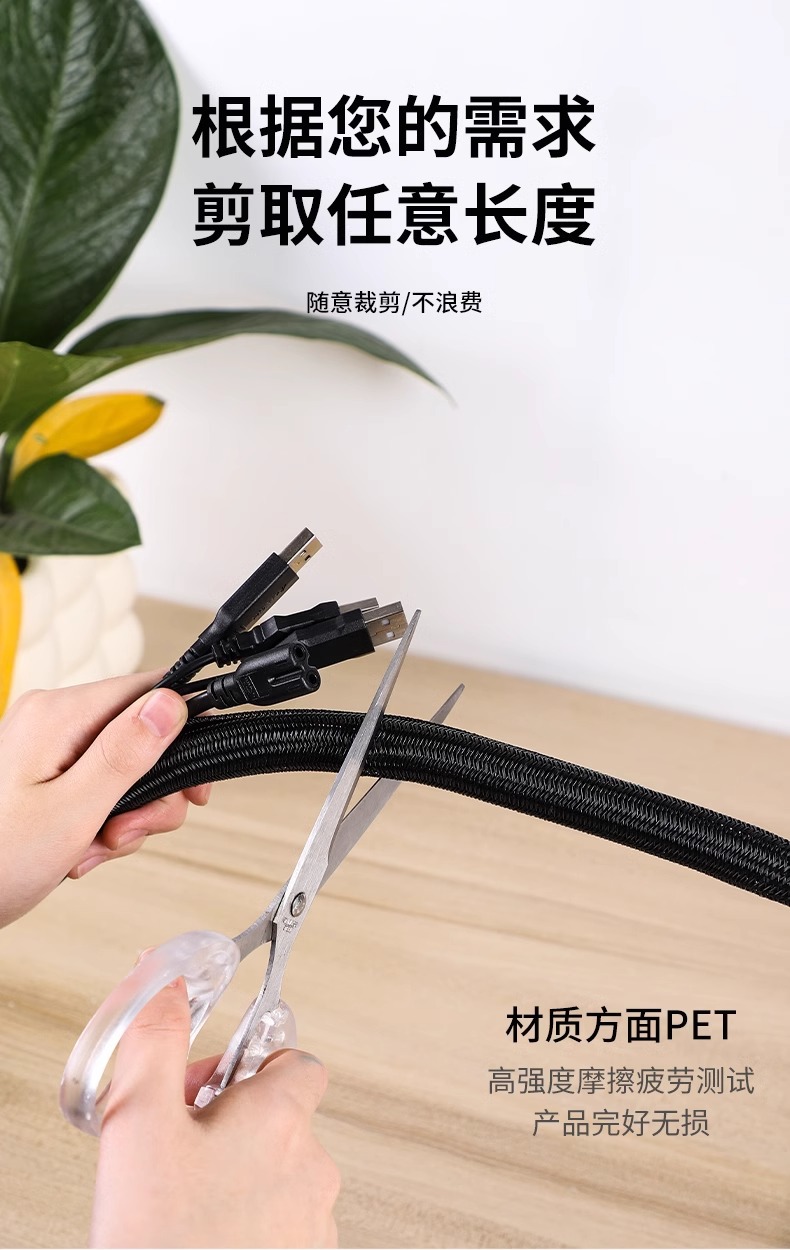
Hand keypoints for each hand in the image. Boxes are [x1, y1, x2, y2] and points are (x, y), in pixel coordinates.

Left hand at [0, 672, 207, 925]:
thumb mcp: (73, 813)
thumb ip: (125, 754)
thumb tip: (171, 703)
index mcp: (57, 715)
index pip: (147, 692)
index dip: (183, 733)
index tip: (195, 781)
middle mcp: (50, 719)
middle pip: (139, 736)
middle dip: (148, 793)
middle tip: (127, 833)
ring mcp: (44, 746)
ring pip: (122, 768)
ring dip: (124, 816)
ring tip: (93, 851)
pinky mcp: (41, 771)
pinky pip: (95, 786)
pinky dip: (98, 822)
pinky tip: (78, 852)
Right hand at [91, 976, 339, 1247]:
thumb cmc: (160, 1242)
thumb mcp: (137, 1125)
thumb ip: (155, 1041)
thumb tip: (167, 983)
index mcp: (278, 1119)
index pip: (297, 1059)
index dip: (251, 1062)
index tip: (211, 1081)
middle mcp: (311, 1168)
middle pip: (286, 1116)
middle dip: (237, 1119)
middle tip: (184, 1141)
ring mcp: (314, 1223)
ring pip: (286, 1171)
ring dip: (245, 1171)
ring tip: (189, 1196)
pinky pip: (287, 1222)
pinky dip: (254, 1219)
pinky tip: (207, 1232)